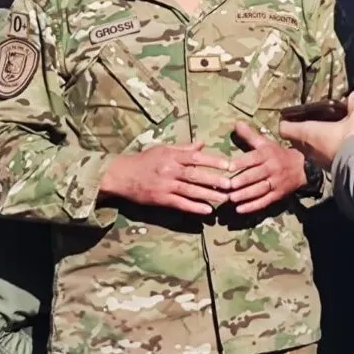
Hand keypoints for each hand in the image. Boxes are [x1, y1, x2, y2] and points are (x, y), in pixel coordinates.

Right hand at [99, 143, 232, 214]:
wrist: (121, 175)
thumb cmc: (145, 160)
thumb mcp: (163, 149)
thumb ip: (184, 148)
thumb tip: (203, 143)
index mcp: (171, 156)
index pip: (196, 157)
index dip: (213, 161)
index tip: (229, 164)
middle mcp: (169, 169)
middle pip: (195, 175)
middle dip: (214, 180)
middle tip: (231, 184)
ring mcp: (165, 185)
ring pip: (190, 190)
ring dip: (208, 195)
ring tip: (224, 199)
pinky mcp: (160, 198)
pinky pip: (180, 204)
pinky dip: (194, 207)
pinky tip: (207, 210)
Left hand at [229, 122, 306, 213]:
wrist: (301, 168)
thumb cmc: (278, 154)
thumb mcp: (265, 143)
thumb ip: (250, 135)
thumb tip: (236, 123)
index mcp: (268, 154)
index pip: (253, 158)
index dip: (241, 162)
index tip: (228, 166)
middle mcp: (272, 168)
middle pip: (256, 175)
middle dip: (241, 181)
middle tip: (227, 186)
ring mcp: (275, 183)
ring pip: (259, 190)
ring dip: (244, 195)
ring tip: (230, 198)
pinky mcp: (277, 195)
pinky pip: (264, 201)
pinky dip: (252, 206)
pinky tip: (240, 209)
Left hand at [279, 91, 353, 169]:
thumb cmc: (353, 138)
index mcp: (308, 132)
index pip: (285, 129)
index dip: (286, 122)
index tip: (291, 117)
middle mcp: (308, 149)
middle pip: (295, 140)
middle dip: (302, 133)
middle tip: (312, 124)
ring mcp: (318, 161)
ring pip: (309, 151)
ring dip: (315, 144)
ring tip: (327, 135)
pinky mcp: (329, 169)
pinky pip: (322, 159)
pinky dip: (326, 153)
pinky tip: (339, 148)